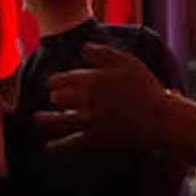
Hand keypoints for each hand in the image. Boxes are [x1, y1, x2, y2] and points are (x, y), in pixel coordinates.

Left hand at [36, 43, 182, 153]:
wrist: (159, 119)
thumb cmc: (144, 87)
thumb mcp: (126, 61)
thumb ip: (101, 52)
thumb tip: (83, 47)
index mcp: (88, 79)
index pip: (59, 79)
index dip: (55, 81)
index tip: (55, 83)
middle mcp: (82, 100)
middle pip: (57, 98)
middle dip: (55, 96)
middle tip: (56, 97)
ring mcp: (87, 121)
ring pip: (57, 120)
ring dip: (45, 119)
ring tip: (37, 118)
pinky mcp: (94, 139)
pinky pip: (70, 144)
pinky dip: (57, 146)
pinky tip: (48, 147)